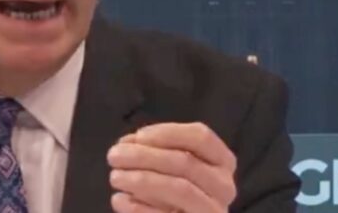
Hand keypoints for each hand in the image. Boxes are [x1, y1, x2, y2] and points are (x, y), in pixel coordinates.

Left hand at [106, 122, 236, 212]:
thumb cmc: (171, 187)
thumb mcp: (168, 164)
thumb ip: (152, 149)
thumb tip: (127, 144)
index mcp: (222, 161)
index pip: (200, 137)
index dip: (167, 133)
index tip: (137, 136)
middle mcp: (224, 186)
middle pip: (185, 162)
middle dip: (144, 156)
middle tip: (113, 156)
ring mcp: (213, 211)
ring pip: (180, 189)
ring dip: (142, 180)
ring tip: (115, 177)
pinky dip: (139, 208)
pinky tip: (119, 200)